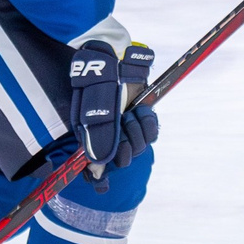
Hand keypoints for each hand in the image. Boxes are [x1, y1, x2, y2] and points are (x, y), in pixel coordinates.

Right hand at [69, 41, 158, 184]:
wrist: (110, 57)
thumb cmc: (96, 84)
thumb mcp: (94, 113)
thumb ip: (99, 140)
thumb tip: (100, 168)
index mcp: (91, 137)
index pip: (95, 167)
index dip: (99, 178)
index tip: (102, 187)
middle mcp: (109, 134)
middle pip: (124, 159)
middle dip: (127, 146)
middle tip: (124, 125)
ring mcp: (126, 125)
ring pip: (139, 146)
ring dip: (138, 132)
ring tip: (131, 113)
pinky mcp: (142, 115)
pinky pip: (152, 131)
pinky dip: (149, 123)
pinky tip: (142, 111)